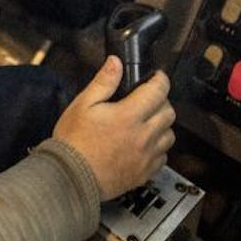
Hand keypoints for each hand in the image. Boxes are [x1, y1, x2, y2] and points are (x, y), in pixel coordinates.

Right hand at [52, 58, 175, 200]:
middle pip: (169, 113)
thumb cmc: (74, 141)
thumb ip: (103, 82)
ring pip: (169, 136)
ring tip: (147, 122)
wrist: (71, 178)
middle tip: (148, 98)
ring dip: (162, 125)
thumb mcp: (83, 104)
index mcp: (129, 116)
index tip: (157, 77)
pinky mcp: (144, 174)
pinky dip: (158, 148)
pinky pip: (163, 157)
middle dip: (162, 101)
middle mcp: (143, 136)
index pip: (158, 92)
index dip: (161, 80)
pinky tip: (143, 144)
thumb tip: (116, 62)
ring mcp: (146, 157)